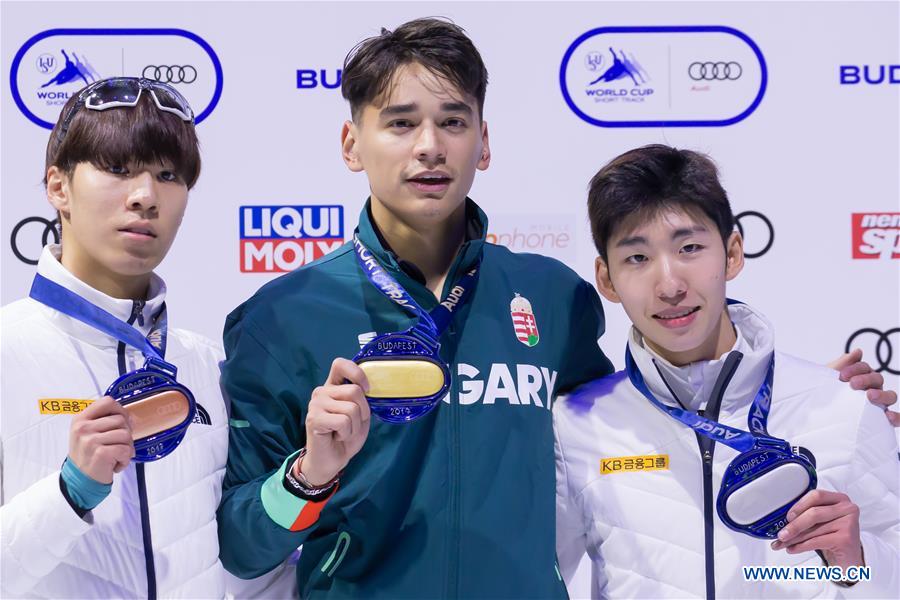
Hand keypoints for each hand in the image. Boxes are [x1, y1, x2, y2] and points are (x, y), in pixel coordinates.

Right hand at [68, 396, 134, 483]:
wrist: (80, 481)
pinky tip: (115, 464)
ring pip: (126, 435)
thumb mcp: (91, 434)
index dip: (120, 410)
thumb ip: (109, 422)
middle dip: (126, 434)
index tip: (122, 421)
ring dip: (126, 448)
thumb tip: (133, 418)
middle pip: (121, 419)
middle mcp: (83, 428)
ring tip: (116, 456)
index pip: (107, 402)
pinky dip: (125, 460)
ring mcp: (91, 440)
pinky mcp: (101, 453)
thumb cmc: (89, 455)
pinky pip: (126, 450)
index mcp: (81, 419)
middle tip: (117, 446)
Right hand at [298, 358, 370, 485]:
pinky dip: (346, 433)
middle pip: (354, 391)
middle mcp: (322, 391)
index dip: (357, 373)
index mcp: (333, 386)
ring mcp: (316, 404)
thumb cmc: (346, 436)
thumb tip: (371, 388)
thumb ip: (363, 399)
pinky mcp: (314, 418)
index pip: (340, 364)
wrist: (332, 460)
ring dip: (354, 426)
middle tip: (353, 424)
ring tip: (343, 432)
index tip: (367, 389)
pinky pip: (343, 421)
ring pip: (351, 408)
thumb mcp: (360, 415)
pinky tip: (337, 436)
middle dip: (363, 412)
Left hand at [771, 490, 862, 569]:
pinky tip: (792, 549)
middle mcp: (847, 509)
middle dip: (794, 525)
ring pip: (813, 529)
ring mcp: (849, 524)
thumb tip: (781, 519)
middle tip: (780, 534)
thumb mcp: (821, 522)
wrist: (849, 558)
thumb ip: (807, 515)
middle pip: (814, 513)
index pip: (816, 496)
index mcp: (840, 499)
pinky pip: (817, 541)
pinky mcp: (847, 539)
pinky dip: (801, 546)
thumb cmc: (832, 537)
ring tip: (783, 543)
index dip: (799, 505)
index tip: (787, 517)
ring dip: (794, 538)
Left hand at [828, 348, 898, 425]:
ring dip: (882, 395)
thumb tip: (858, 351)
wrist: (815, 413)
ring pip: (889, 396)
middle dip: (866, 380)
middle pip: (877, 379)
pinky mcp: (879, 418)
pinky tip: (888, 416)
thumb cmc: (824, 393)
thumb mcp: (829, 377)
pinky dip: (895, 416)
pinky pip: (895, 417)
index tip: (842, 375)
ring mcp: (877, 403)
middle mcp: (871, 388)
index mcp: (860, 376)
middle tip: (852, 384)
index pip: (864, 368)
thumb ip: (842, 363)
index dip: (855, 369)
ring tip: (870, 396)